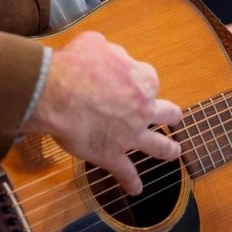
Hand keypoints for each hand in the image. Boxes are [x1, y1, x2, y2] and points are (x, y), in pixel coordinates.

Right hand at [22, 31, 181, 195]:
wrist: (58, 93)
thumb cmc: (74, 65)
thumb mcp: (95, 42)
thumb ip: (110, 51)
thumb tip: (111, 56)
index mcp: (141, 79)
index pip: (148, 79)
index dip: (137, 78)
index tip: (127, 79)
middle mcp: (143, 108)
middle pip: (167, 112)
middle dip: (170, 114)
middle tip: (173, 116)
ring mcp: (131, 135)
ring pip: (159, 146)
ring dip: (168, 150)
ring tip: (174, 152)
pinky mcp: (113, 156)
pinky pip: (127, 173)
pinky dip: (131, 182)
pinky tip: (135, 189)